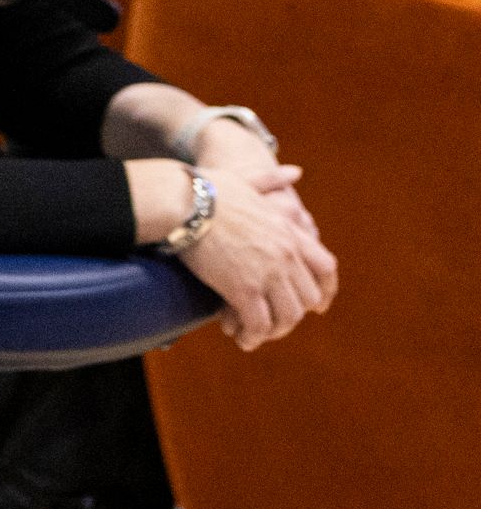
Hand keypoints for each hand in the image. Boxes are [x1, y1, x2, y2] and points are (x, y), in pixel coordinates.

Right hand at [175, 159, 338, 349]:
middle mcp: (286, 255)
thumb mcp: (248, 180)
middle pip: (306, 299)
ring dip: (272, 331)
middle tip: (271, 323)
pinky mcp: (243, 290)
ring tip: (252, 334)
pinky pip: (258, 324)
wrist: (183, 202)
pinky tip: (238, 336)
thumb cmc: (208, 189)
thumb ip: (272, 180)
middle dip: (291, 315)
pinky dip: (251, 335)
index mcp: (290, 232)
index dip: (325, 291)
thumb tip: (296, 171)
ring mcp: (267, 274)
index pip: (326, 268)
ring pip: (286, 317)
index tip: (318, 306)